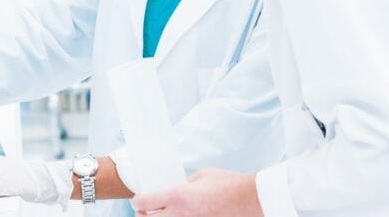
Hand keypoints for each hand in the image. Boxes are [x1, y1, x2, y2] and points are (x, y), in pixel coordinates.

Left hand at [132, 168, 262, 216]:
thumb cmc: (228, 184)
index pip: (143, 203)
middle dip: (143, 215)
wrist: (249, 201)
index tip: (139, 200)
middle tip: (145, 211)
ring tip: (161, 215)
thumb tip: (175, 188)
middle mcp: (179, 215)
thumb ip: (183, 183)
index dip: (138, 201)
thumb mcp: (200, 175)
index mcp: (177, 196)